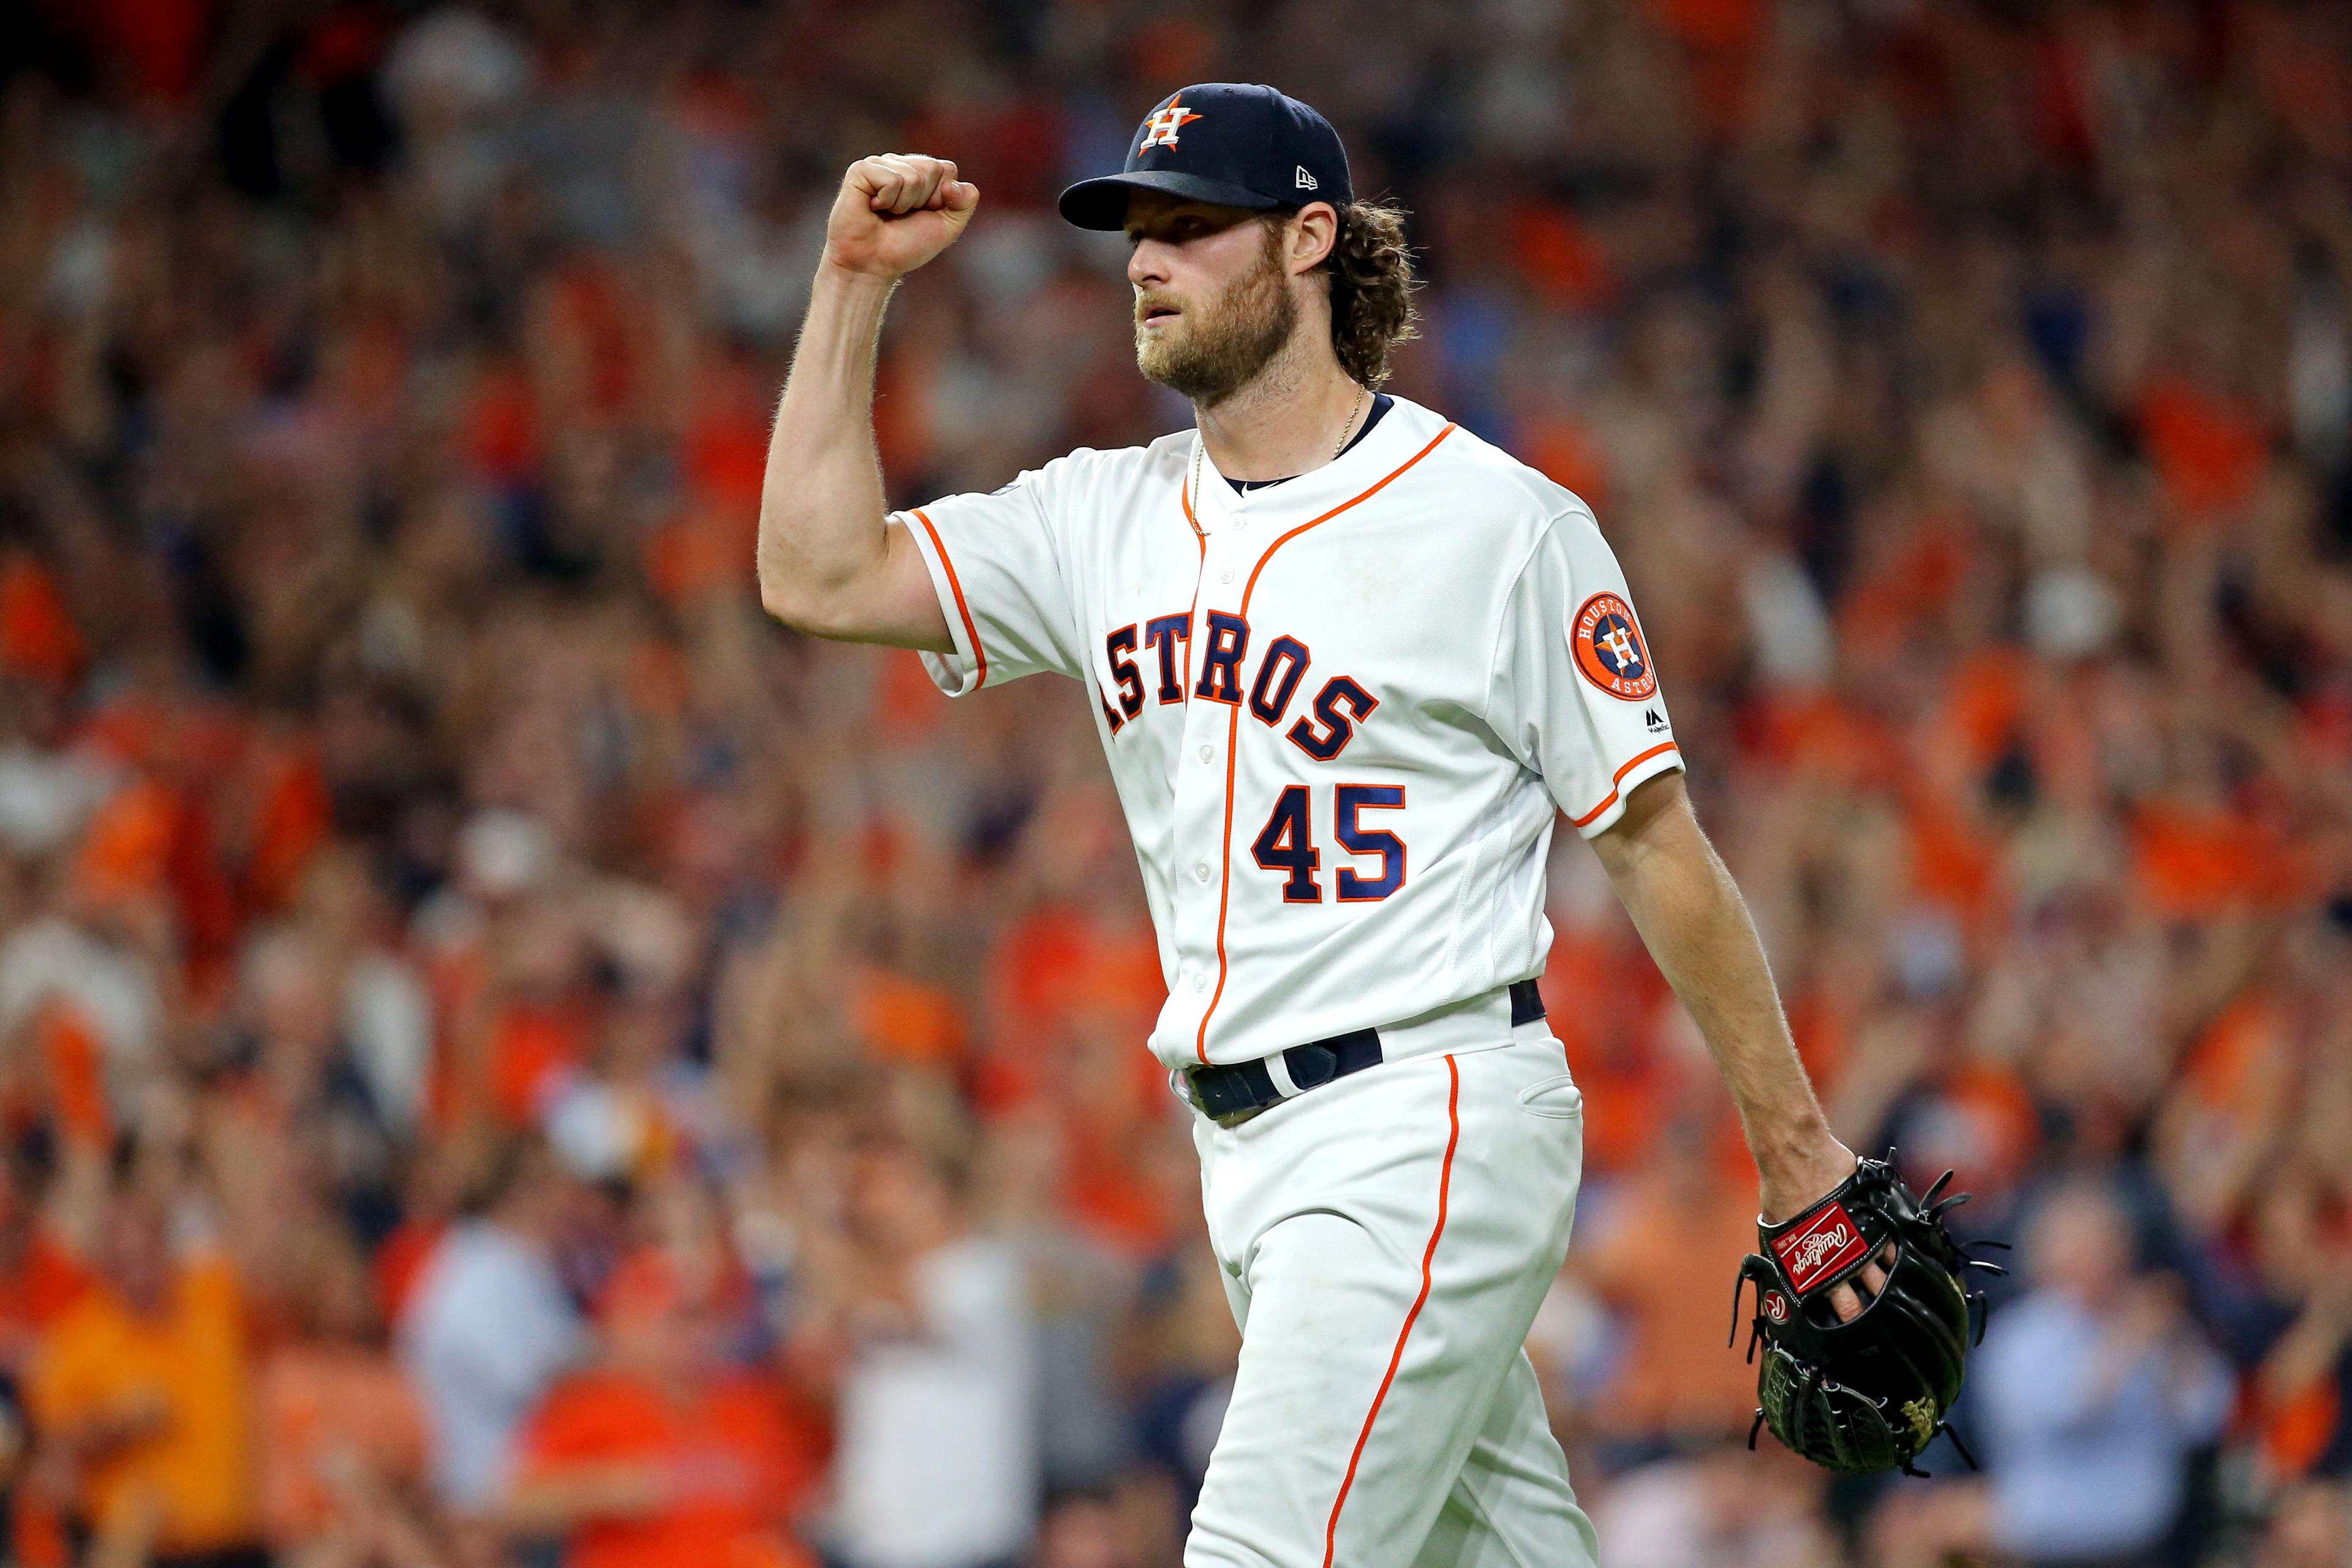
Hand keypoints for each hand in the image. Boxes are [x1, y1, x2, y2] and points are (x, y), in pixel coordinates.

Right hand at [823, 154, 978, 280]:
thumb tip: (952, 184)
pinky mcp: (861, 170)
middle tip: (902, 215)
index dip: (941, 199)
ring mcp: (880, 163)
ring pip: (913, 176)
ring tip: (886, 214)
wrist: (872, 265)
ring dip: (903, 205)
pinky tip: (873, 208)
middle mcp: (901, 163)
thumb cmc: (906, 246)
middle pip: (932, 168)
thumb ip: (965, 203)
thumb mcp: (948, 227)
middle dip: (923, 201)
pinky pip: (891, 180)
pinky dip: (886, 202)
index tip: (923, 214)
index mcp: (921, 171)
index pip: (948, 169)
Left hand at [1757, 1135, 1889, 1323]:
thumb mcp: (1777, 1228)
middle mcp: (1844, 1258)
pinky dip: (1894, 1252)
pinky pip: (1890, 1242)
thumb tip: (1785, 1262)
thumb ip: (1788, 1249)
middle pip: (1867, 1295)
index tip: (1853, 1328)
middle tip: (1880, 1320)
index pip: (1839, 1305)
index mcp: (1818, 1267)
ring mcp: (1862, 1238)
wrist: (1798, 1157)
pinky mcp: (1874, 1216)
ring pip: (1882, 1271)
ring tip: (1894, 1295)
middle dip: (1873, 1309)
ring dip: (1888, 1283)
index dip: (1847, 1317)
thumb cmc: (1781, 1191)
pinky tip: (1898, 1260)